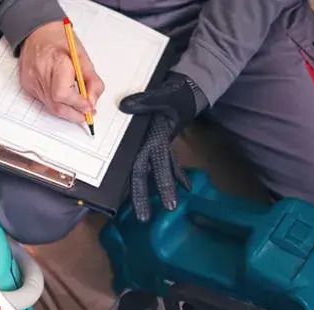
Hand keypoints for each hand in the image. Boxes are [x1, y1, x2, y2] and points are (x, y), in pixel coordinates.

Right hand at [19, 21, 104, 123]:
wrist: (38, 33)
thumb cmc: (60, 41)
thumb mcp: (83, 57)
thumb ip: (92, 80)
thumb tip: (92, 101)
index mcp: (56, 62)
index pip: (63, 94)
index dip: (78, 104)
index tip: (89, 107)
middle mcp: (40, 73)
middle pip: (57, 105)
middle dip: (74, 114)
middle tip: (86, 113)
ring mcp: (31, 81)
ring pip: (51, 107)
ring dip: (67, 111)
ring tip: (78, 106)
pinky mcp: (28, 86)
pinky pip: (44, 102)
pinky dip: (57, 103)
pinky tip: (63, 96)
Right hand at [119, 72, 204, 221]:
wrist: (180, 86)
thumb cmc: (170, 90)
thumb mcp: (160, 94)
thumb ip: (145, 101)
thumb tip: (127, 106)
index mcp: (146, 136)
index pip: (139, 165)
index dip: (138, 185)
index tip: (136, 202)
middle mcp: (149, 143)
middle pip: (145, 174)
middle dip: (143, 196)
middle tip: (144, 218)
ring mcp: (158, 144)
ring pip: (158, 170)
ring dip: (163, 188)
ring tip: (170, 207)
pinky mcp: (166, 142)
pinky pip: (171, 162)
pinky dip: (178, 174)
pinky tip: (186, 188)